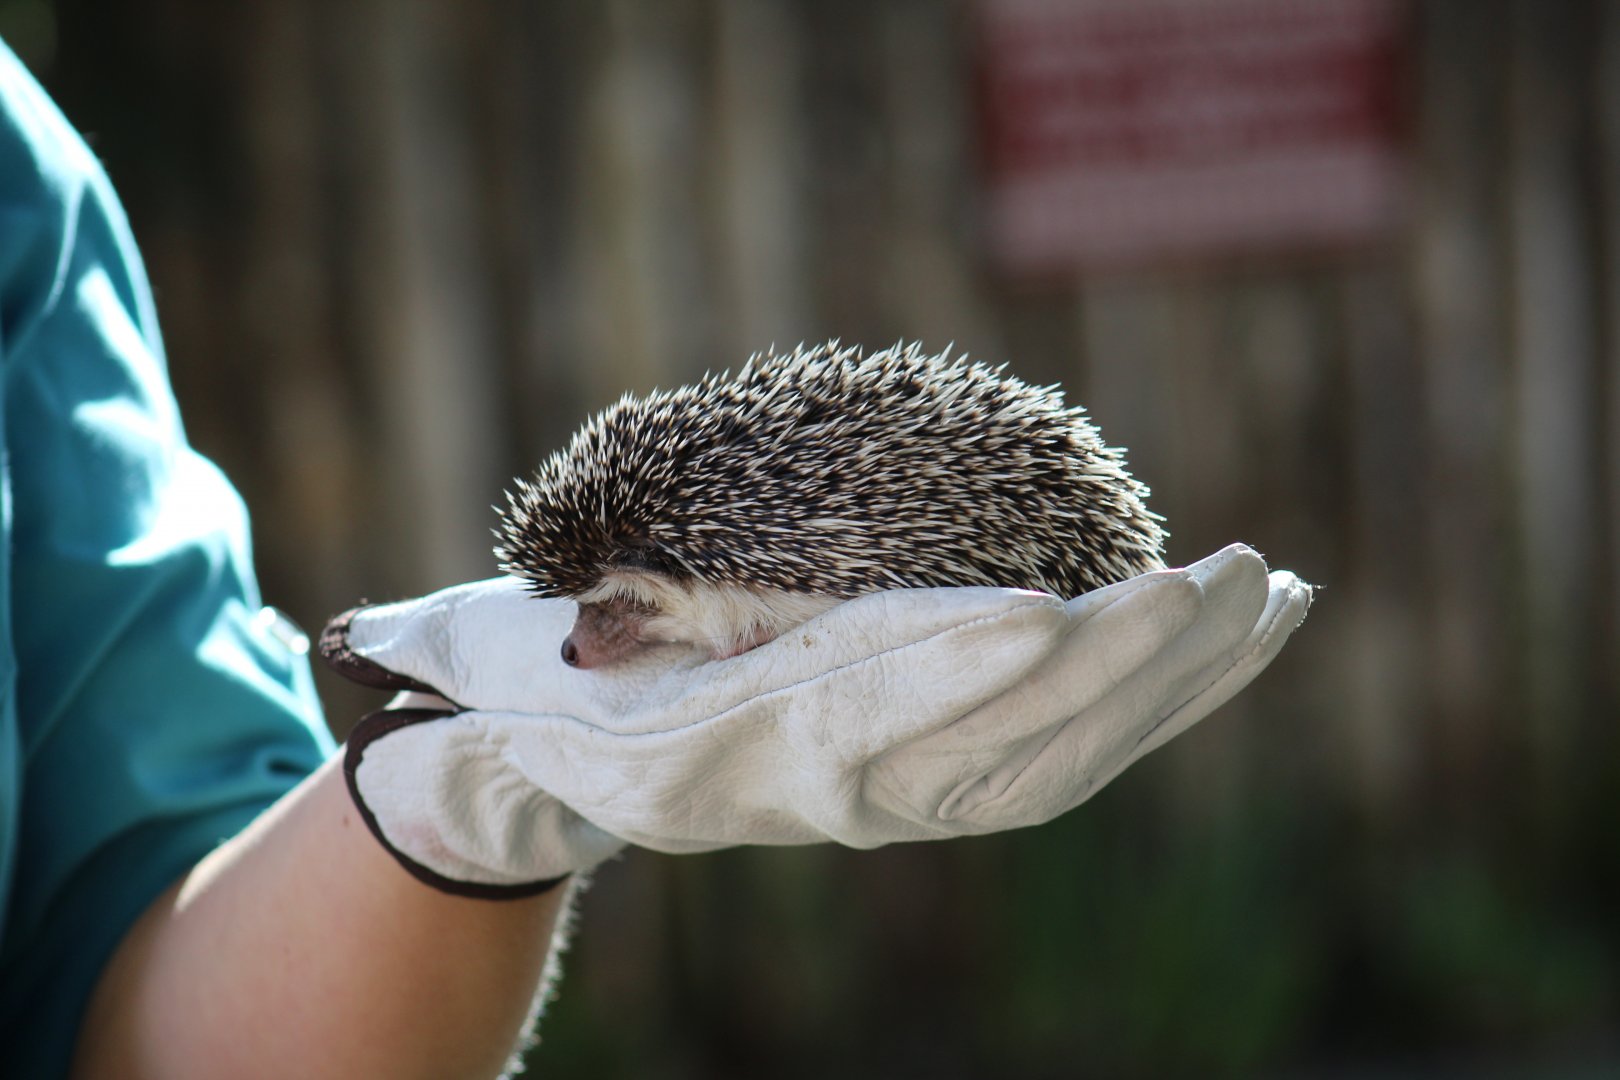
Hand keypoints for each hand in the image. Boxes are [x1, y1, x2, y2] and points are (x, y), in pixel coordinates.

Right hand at [321, 544, 1310, 896]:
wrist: (564, 773)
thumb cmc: (538, 692)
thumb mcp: (527, 661)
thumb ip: (542, 644)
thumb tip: (463, 634)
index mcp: (734, 759)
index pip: (862, 717)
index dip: (960, 670)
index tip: (1062, 610)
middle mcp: (833, 796)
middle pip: (1000, 750)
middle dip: (1125, 670)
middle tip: (1234, 578)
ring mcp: (894, 799)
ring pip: (1057, 763)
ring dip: (1171, 689)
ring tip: (1269, 602)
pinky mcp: (928, 781)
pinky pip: (1059, 755)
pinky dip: (1151, 703)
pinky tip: (1219, 637)